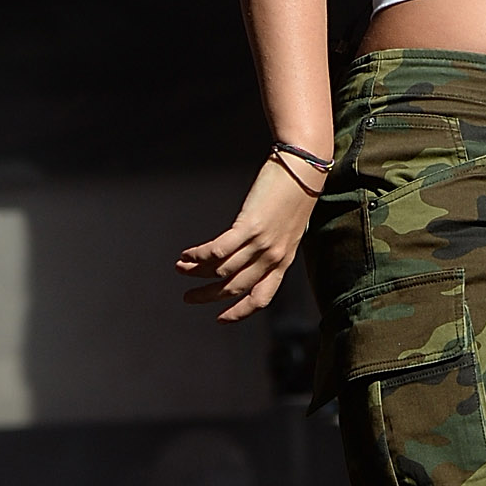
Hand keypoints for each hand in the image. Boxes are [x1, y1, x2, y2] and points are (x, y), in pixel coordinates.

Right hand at [176, 158, 317, 321]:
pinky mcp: (250, 226)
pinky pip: (219, 250)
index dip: (240, 312)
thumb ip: (272, 242)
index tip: (220, 319)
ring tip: (181, 268)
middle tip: (188, 297)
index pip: (261, 298)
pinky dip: (200, 255)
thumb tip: (250, 250)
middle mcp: (274, 257)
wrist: (305, 166)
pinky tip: (187, 254)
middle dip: (209, 296)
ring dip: (198, 272)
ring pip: (224, 270)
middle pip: (235, 288)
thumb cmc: (297, 191)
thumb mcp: (288, 226)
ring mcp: (262, 243)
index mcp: (284, 260)